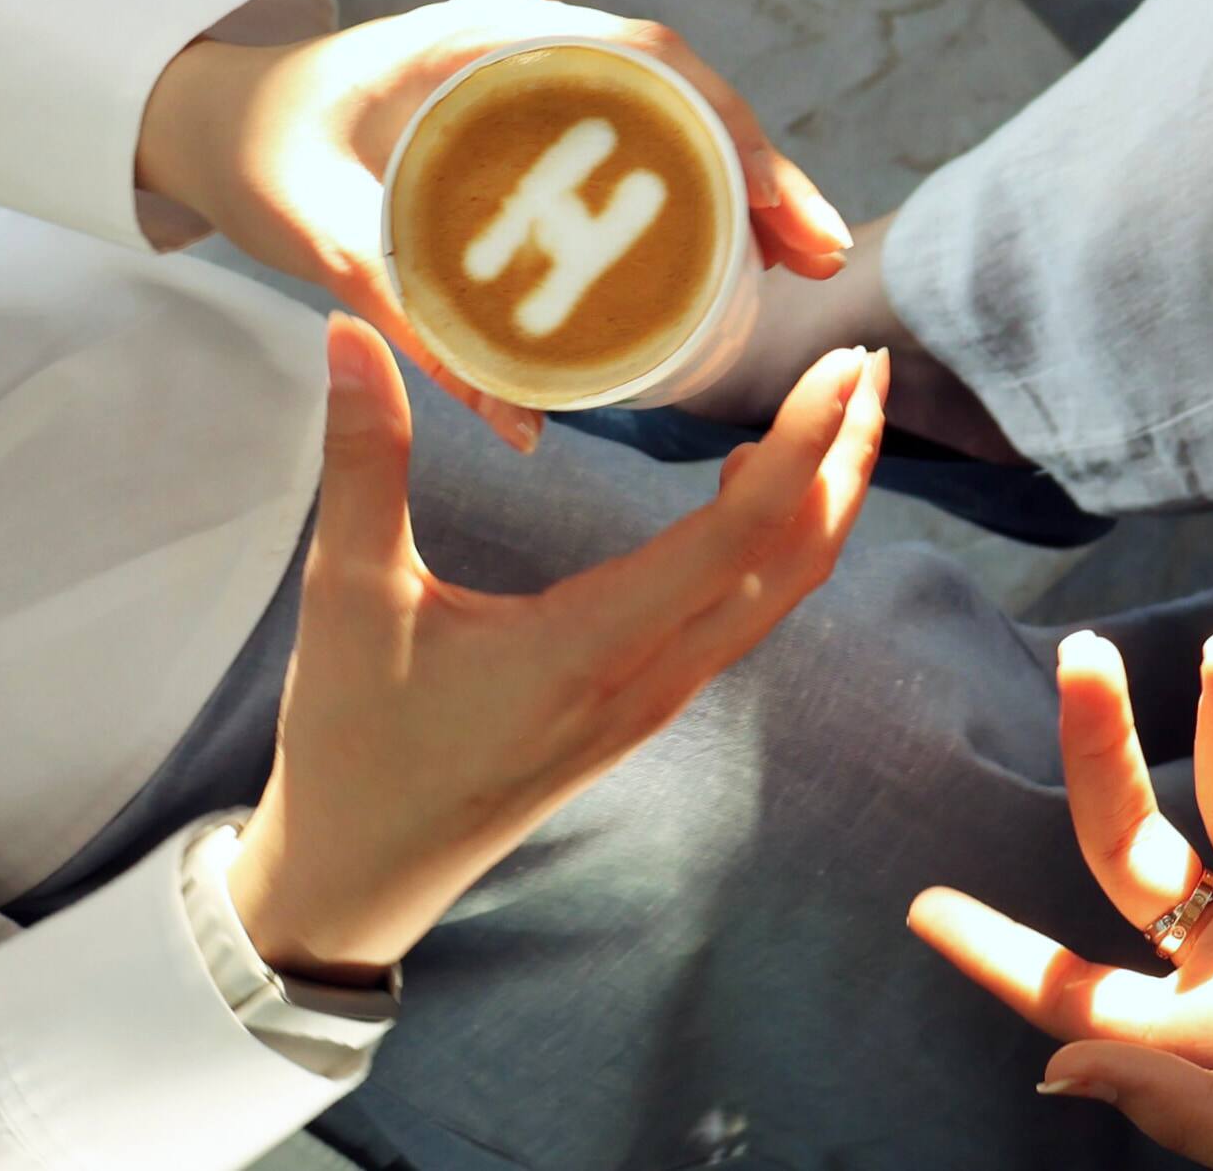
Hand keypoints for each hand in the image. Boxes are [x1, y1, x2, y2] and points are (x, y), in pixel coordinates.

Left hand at [137, 0, 853, 450]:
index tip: (784, 211)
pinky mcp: (539, 110)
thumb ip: (416, 327)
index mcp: (491, 32)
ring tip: (801, 260)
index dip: (732, 131)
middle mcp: (531, 34)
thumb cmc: (266, 160)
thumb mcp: (326, 235)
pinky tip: (731, 250)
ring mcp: (540, 67)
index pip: (649, 59)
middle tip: (822, 256)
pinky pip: (636, 138)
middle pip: (682, 87)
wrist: (215, 120)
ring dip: (742, 178)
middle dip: (764, 167)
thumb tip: (525, 426)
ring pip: (669, 113)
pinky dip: (692, 187)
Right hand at [227, 316, 887, 981]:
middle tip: (866, 360)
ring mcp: (658, 695)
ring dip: (823, 497)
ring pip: (781, 590)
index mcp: (593, 646)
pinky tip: (758, 480)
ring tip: (838, 405)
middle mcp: (652, 675)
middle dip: (846, 457)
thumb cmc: (353, 744)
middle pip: (795, 561)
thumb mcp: (347, 596)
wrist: (360, 879)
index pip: (738, 533)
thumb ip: (362, 462)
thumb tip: (351, 334)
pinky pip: (747, 609)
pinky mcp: (647, 701)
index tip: (843, 362)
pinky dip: (780, 537)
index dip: (803, 443)